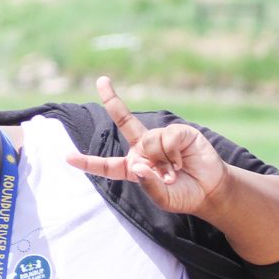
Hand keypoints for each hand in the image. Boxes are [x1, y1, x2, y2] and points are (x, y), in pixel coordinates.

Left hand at [66, 76, 228, 215]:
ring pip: (149, 140)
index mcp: (133, 167)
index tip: (67, 157)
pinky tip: (183, 161)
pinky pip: (167, 138)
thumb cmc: (183, 194)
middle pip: (123, 120)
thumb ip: (149, 185)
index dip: (88, 162)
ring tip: (176, 171)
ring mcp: (160, 138)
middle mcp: (144, 148)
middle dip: (112, 99)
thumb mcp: (163, 198)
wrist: (210, 190)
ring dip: (163, 161)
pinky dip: (174, 154)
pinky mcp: (178, 132)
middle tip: (101, 80)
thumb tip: (138, 166)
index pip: (107, 165)